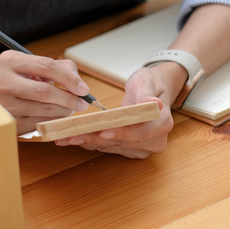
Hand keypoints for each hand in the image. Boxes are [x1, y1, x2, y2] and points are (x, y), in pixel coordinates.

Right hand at [0, 50, 90, 133]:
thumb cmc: (23, 78)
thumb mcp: (38, 66)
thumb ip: (63, 68)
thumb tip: (80, 86)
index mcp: (10, 61)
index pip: (46, 66)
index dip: (69, 78)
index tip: (84, 89)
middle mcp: (1, 81)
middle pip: (43, 91)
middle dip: (68, 99)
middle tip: (82, 103)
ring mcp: (2, 103)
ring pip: (43, 110)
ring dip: (63, 111)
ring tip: (70, 108)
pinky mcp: (7, 121)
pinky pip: (38, 124)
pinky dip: (53, 121)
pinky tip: (57, 116)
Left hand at [55, 64, 181, 158]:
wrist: (153, 92)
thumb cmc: (150, 84)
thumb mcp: (147, 81)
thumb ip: (146, 93)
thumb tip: (153, 103)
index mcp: (162, 123)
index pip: (141, 132)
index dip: (122, 133)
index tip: (103, 132)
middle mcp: (155, 140)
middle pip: (122, 142)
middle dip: (96, 138)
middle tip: (72, 135)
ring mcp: (143, 148)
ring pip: (113, 147)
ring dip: (89, 142)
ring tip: (67, 136)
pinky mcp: (130, 150)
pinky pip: (110, 147)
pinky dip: (92, 142)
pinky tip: (75, 138)